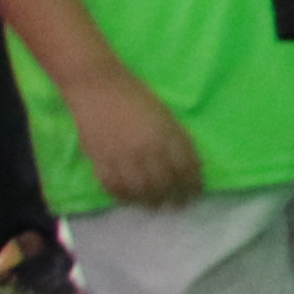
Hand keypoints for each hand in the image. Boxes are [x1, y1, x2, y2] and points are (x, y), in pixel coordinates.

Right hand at [74, 73, 201, 208]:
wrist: (98, 87)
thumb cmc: (135, 97)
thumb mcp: (165, 116)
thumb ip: (176, 139)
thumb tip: (188, 164)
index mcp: (168, 135)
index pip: (186, 168)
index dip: (192, 184)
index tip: (195, 193)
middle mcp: (149, 149)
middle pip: (165, 183)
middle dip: (174, 197)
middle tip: (177, 205)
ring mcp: (124, 156)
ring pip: (140, 189)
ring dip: (150, 201)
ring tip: (154, 206)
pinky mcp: (100, 159)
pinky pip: (113, 186)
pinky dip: (122, 196)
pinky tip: (129, 199)